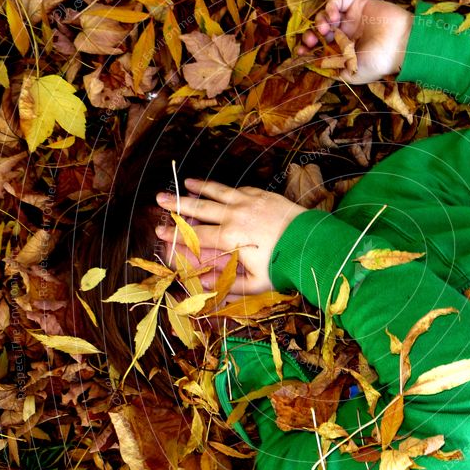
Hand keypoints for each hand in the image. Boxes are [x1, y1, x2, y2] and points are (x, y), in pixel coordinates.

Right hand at [155, 179, 306, 294]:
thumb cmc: (284, 266)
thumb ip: (229, 285)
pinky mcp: (262, 194)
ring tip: (184, 182)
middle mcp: (234, 216)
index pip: (195, 235)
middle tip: (159, 198)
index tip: (158, 230)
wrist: (311, 242)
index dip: (175, 233)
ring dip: (199, 187)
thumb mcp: (257, 283)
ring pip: (217, 192)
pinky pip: (238, 189)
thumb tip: (203, 286)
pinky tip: (219, 187)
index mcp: (229, 238)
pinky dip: (225, 188)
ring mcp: (248, 202)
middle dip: (177, 203)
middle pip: (200, 208)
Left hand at [297, 0, 413, 83]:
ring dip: (320, 20)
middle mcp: (346, 35)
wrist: (400, 45)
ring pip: (327, 15)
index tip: (300, 52)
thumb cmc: (378, 63)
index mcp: (345, 52)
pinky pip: (338, 1)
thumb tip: (318, 66)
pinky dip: (330, 6)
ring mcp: (351, 19)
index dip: (309, 49)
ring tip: (325, 28)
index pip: (321, 48)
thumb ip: (335, 69)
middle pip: (320, 31)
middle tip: (310, 40)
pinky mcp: (357, 4)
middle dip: (311, 35)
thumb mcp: (353, 73)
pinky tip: (333, 15)